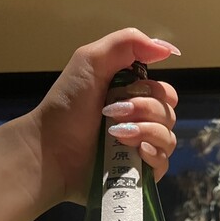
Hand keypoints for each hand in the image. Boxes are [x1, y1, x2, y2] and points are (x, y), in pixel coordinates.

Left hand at [32, 27, 179, 204]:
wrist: (50, 151)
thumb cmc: (66, 108)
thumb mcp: (90, 62)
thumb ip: (127, 44)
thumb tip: (168, 48)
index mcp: (132, 98)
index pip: (165, 93)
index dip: (153, 92)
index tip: (126, 92)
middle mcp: (140, 123)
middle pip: (169, 114)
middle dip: (145, 110)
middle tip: (114, 113)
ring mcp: (140, 151)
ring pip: (168, 139)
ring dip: (147, 132)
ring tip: (117, 135)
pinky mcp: (139, 176)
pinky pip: (163, 164)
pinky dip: (153, 155)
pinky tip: (137, 152)